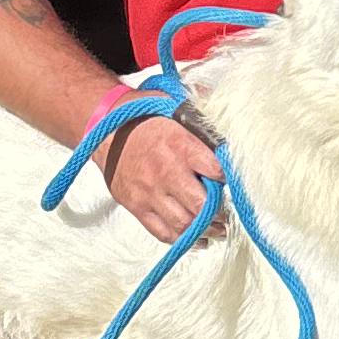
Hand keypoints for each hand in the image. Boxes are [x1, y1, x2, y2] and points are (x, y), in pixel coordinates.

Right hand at [103, 109, 224, 243]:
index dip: (228, 180)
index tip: (233, 183)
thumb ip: (198, 107)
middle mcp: (166, 172)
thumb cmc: (144, 117)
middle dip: (219, 213)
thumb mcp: (171, 104)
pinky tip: (197, 238)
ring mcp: (150, 193)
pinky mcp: (137, 207)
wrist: (105, 130)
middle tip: (228, 214)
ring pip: (183, 224)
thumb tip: (222, 98)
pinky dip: (182, 239)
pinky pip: (162, 232)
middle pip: (201, 205)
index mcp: (180, 146)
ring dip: (205, 231)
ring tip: (218, 229)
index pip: (215, 170)